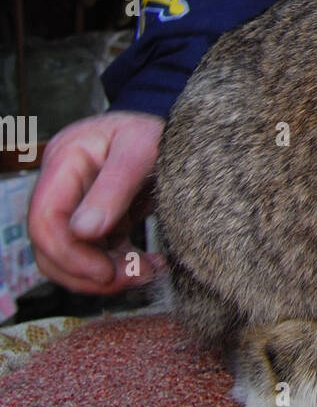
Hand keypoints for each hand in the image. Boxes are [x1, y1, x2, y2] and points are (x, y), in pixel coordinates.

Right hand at [28, 111, 166, 294]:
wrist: (180, 130)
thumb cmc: (157, 130)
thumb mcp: (141, 149)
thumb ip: (114, 187)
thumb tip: (84, 232)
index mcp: (65, 161)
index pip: (45, 220)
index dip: (68, 254)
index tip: (104, 272)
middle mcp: (65, 186)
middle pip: (52, 246)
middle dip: (88, 272)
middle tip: (134, 276)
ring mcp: (80, 204)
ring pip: (73, 257)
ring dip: (107, 275)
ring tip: (147, 272)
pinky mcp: (101, 219)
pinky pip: (98, 254)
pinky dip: (121, 267)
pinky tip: (150, 266)